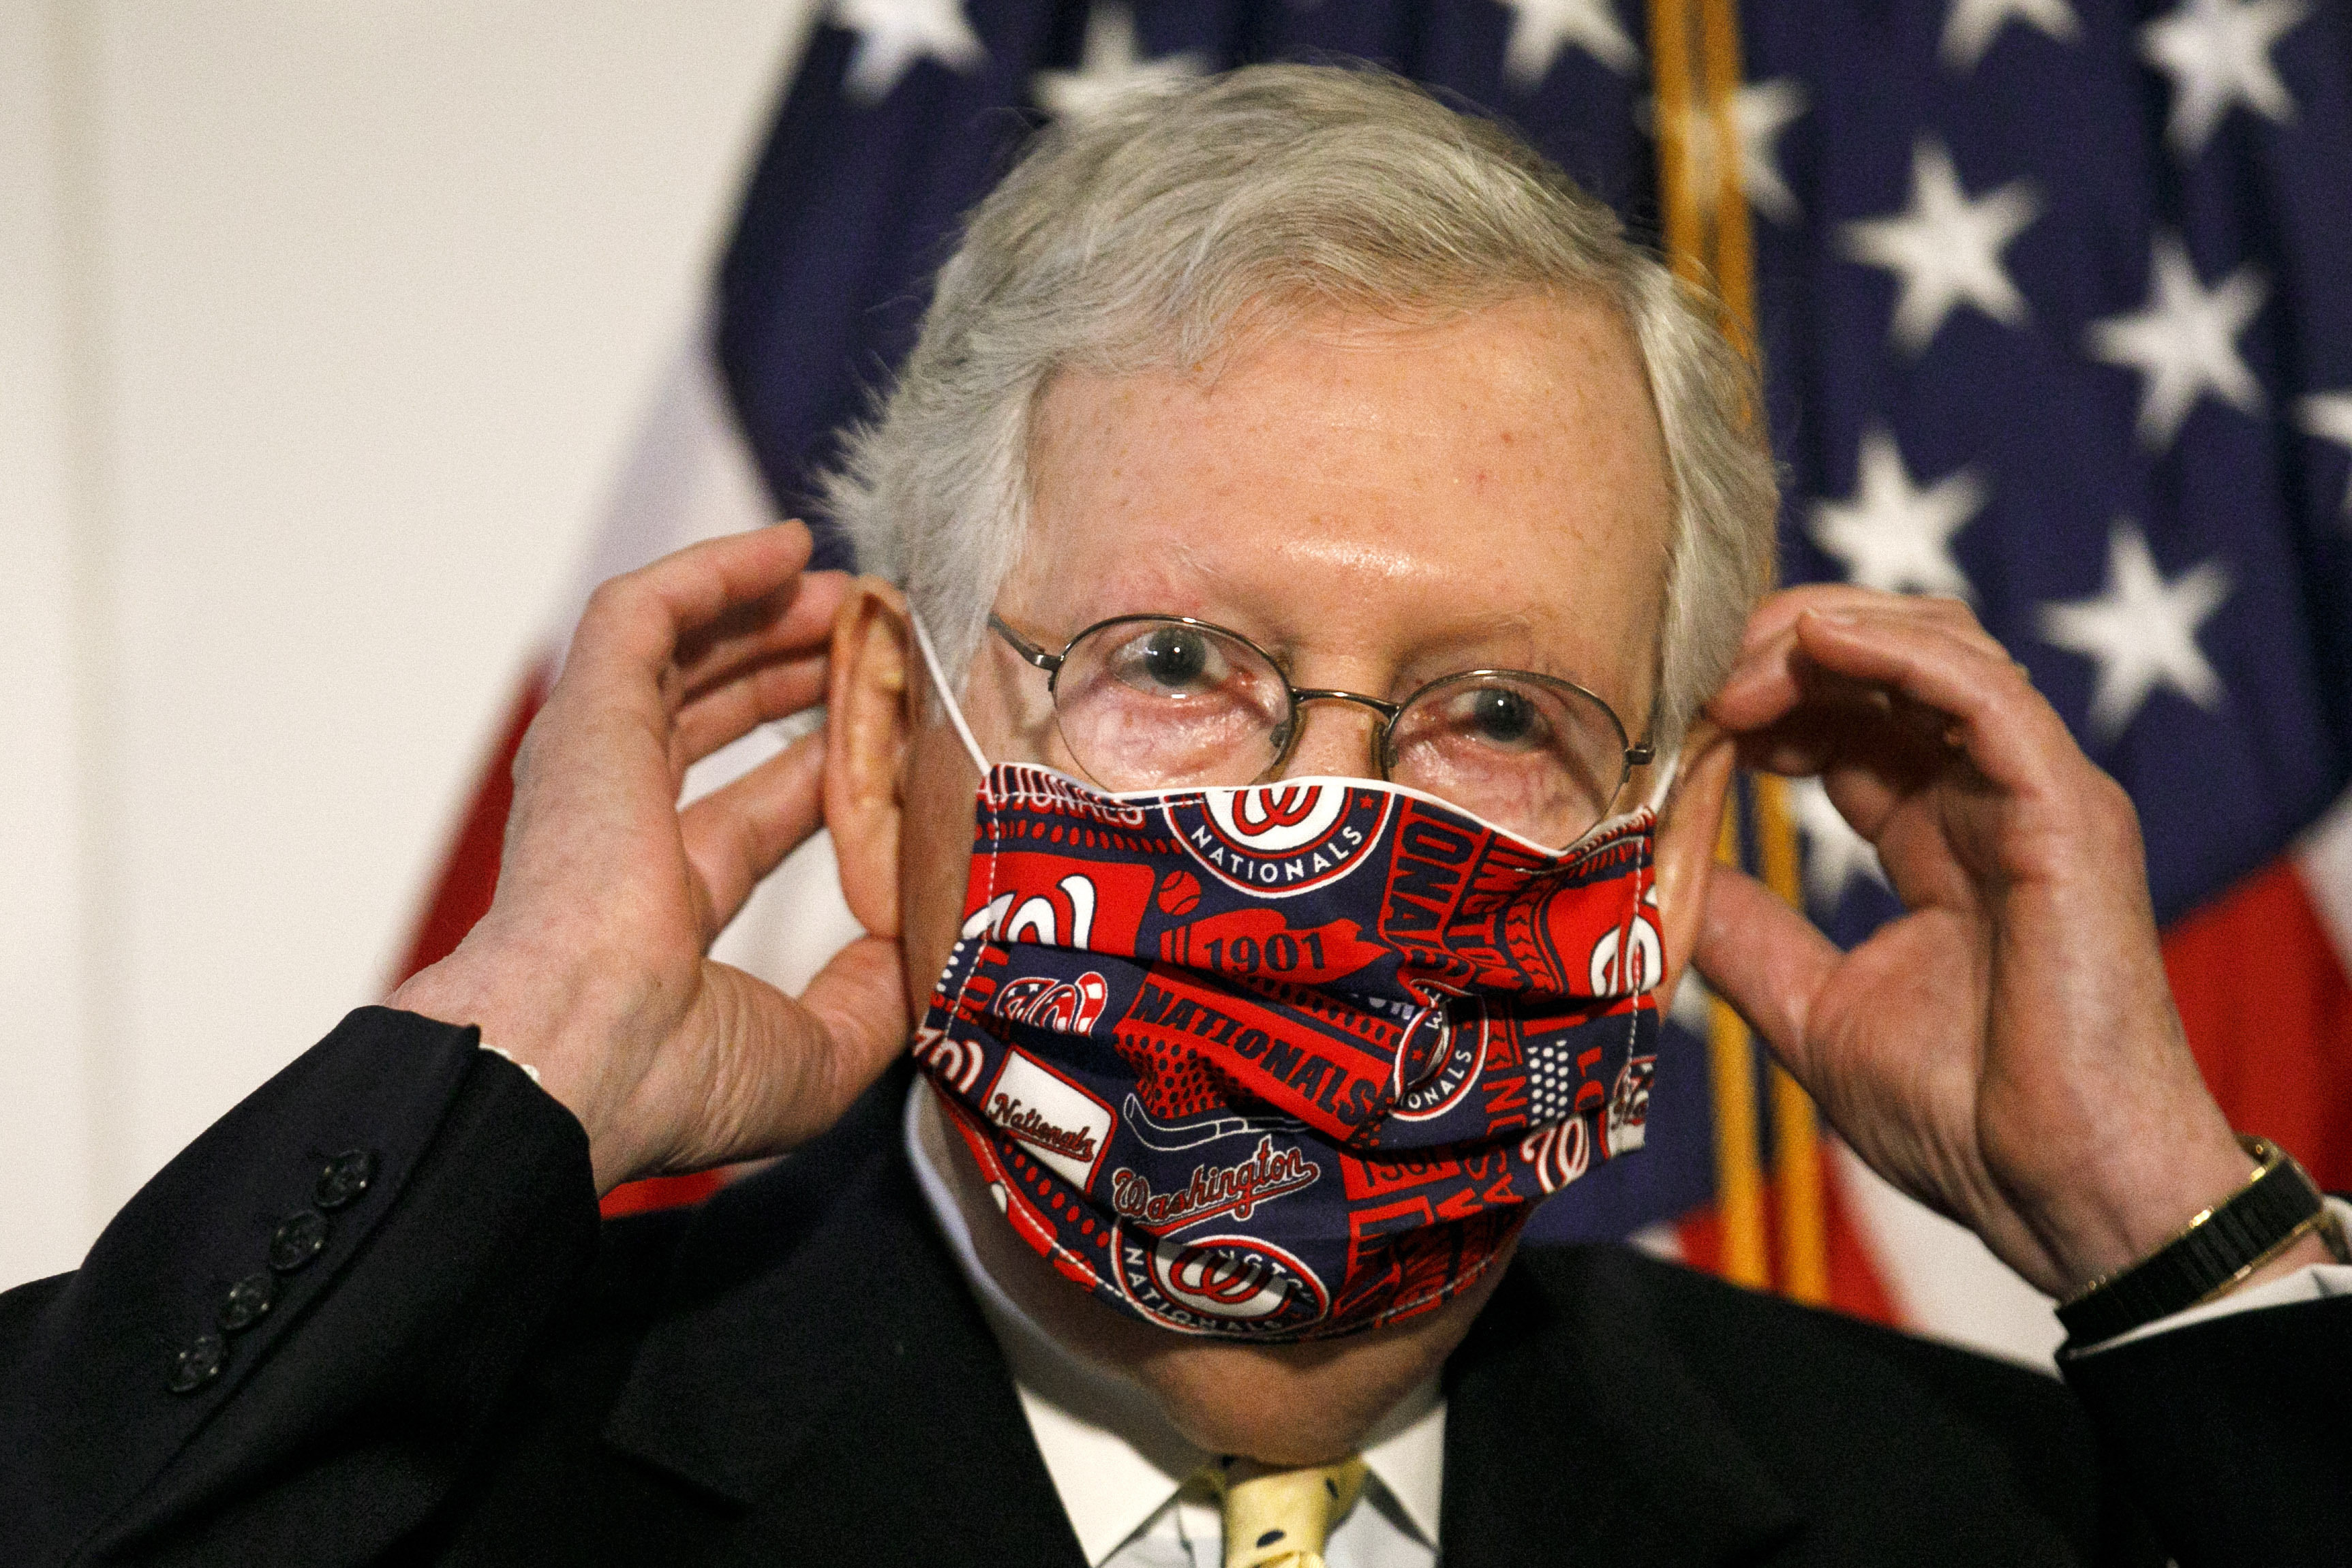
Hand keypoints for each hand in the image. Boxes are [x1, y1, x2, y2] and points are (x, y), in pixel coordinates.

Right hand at [390, 525, 909, 1193]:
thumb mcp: (814, 1052)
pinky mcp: (585, 714)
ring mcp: (596, 768)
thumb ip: (873, 999)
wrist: (575, 1056)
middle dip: (795, 672)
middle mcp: (620, 832)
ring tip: (851, 588)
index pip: (754, 814)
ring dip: (764, 611)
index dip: (824, 768)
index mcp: (659, 909)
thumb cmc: (669, 1075)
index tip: (891, 733)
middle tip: (875, 639)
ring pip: (679, 654)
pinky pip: (642, 611)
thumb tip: (917, 949)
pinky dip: (712, 570)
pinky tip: (787, 547)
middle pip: (714, 720)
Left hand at [1692, 585, 2316, 1298]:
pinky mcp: (2067, 809)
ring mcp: (2035, 796)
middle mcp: (1990, 799)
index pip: (1848, 721)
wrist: (2059, 1193)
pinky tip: (1814, 646)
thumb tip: (1667, 879)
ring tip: (1735, 675)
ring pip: (1936, 649)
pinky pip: (1984, 691)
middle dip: (1782, 648)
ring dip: (1822, 637)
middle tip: (1695, 676)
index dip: (1762, 703)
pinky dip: (1896, 652)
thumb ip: (1747, 936)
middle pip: (1887, 663)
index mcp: (1939, 837)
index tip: (1683, 722)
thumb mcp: (1813, 1011)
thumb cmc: (1966, 1123)